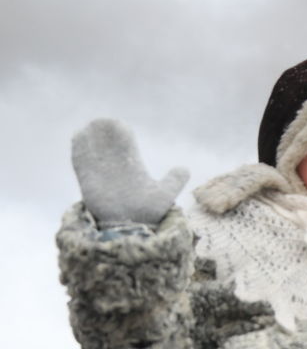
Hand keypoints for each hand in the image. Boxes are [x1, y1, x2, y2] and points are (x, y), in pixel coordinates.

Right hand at [71, 118, 187, 225]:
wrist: (131, 227)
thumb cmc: (148, 213)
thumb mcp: (165, 194)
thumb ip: (174, 180)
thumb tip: (184, 168)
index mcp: (133, 171)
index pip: (126, 150)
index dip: (122, 137)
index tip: (120, 124)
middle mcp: (116, 172)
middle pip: (109, 149)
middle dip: (106, 136)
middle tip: (103, 121)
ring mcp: (102, 176)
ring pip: (94, 154)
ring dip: (92, 139)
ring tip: (92, 125)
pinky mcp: (88, 182)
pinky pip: (82, 163)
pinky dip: (79, 149)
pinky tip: (78, 135)